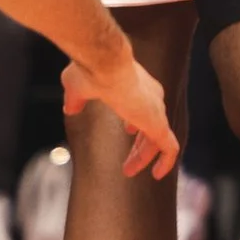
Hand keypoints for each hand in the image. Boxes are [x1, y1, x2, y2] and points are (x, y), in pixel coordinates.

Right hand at [64, 46, 179, 179]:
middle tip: (127, 163)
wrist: (104, 65)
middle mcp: (151, 96)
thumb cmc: (91, 71)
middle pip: (151, 125)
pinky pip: (170, 148)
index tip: (129, 131)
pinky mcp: (158, 124)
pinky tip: (157, 174)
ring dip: (144, 156)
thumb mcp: (78, 87)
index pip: (143, 105)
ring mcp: (156, 110)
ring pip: (157, 139)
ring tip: (129, 171)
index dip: (136, 120)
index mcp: (136, 84)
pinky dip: (166, 162)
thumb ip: (76, 99)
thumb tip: (69, 109)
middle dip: (140, 145)